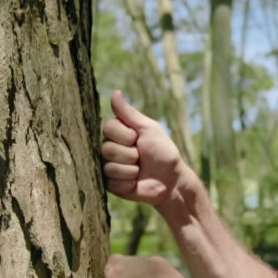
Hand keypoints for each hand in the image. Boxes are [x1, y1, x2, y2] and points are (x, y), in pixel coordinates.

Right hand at [101, 90, 186, 208]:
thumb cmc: (163, 153)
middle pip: (106, 148)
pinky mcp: (110, 185)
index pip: (108, 128)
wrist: (171, 181)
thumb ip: (129, 113)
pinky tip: (135, 182)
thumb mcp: (149, 129)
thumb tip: (115, 92)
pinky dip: (127, 183)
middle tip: (140, 157)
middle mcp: (109, 148)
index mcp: (118, 133)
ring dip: (130, 170)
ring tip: (139, 171)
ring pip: (109, 166)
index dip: (126, 136)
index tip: (138, 139)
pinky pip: (111, 182)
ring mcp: (108, 167)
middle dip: (130, 154)